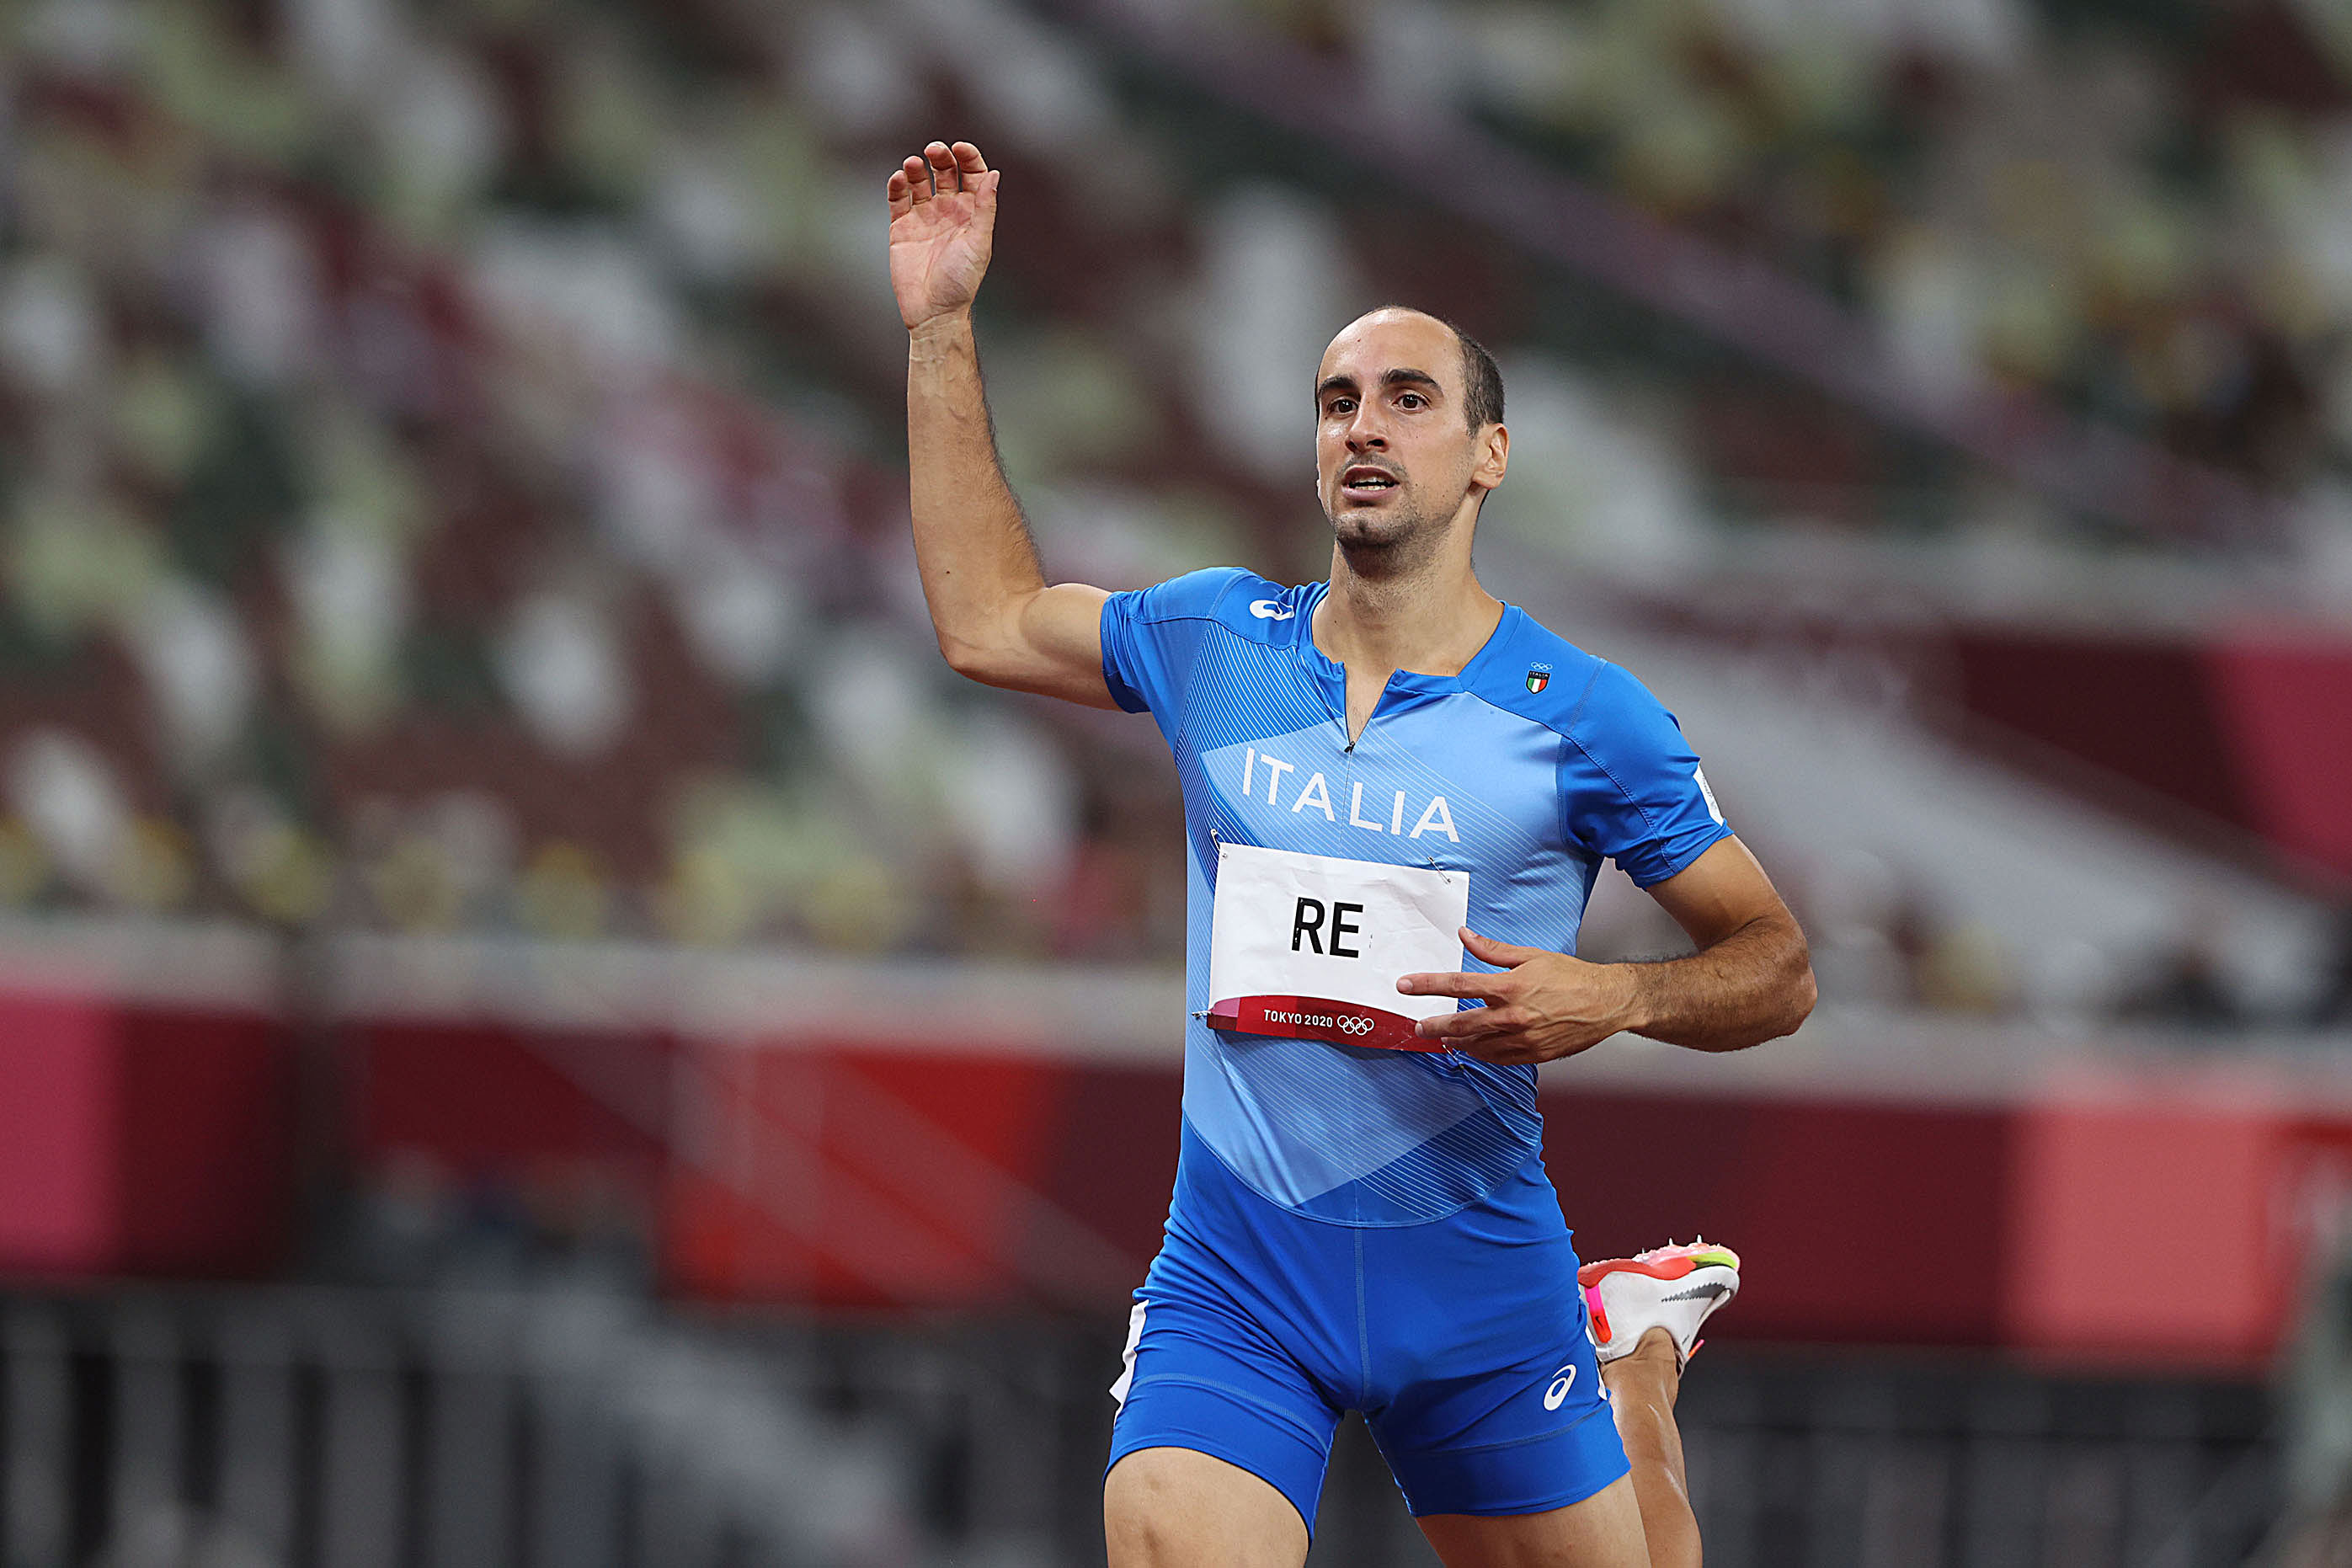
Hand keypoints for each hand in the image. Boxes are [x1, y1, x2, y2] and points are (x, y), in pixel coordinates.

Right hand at [887, 140, 997, 331]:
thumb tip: (994, 174)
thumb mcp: (979, 242)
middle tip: (933, 151)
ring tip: (911, 165)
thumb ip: (985, 208)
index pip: (972, 175)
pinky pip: (898, 199)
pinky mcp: (901, 227)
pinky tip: (898, 179)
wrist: (933, 310)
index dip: (968, 157)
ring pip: (919, 182)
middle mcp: (949, 211)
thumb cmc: (961, 281)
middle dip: (940, 157)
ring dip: (916, 169)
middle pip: (945, 172)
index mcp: (972, 213)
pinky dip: (896, 185)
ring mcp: (924, 218)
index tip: (959, 148)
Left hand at [1396, 928, 1647, 1065]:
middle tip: (1419, 1026)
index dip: (1426, 985)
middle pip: (1459, 1024)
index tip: (1405, 986)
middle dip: (1434, 1026)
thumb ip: (1492, 949)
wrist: (1607, 1003)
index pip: (1456, 985)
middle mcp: (1512, 1016)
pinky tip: (1473, 1050)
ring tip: (1444, 1039)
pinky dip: (1481, 1055)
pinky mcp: (1533, 1055)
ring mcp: (1522, 1039)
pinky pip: (1498, 1059)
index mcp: (1509, 987)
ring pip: (1476, 1047)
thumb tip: (1465, 935)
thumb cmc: (1573, 977)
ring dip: (1456, 1043)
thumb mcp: (1530, 955)